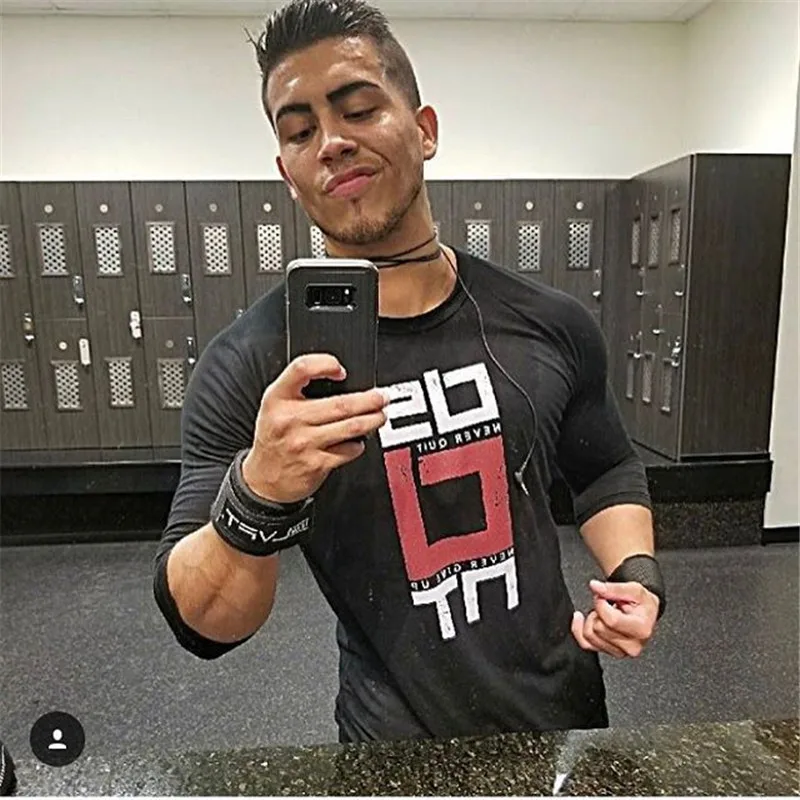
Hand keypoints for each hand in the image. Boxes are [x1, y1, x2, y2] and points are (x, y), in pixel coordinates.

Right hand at [242, 353, 389, 503]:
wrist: (263, 480)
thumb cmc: (275, 438)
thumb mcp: (275, 406)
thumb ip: (300, 388)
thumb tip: (340, 378)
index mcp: (277, 398)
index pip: (302, 369)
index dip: (325, 364)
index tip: (341, 370)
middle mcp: (290, 419)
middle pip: (340, 404)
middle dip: (369, 400)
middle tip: (382, 397)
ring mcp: (304, 443)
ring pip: (350, 427)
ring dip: (372, 420)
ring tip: (380, 415)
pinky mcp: (316, 464)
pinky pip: (348, 450)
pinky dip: (358, 445)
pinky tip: (357, 442)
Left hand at [571, 579, 659, 658]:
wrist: (645, 615)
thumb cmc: (642, 604)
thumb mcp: (635, 589)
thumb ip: (614, 588)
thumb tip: (595, 586)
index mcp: (641, 630)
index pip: (611, 620)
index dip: (601, 604)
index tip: (604, 597)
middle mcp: (632, 646)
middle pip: (598, 628)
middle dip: (598, 611)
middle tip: (608, 605)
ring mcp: (620, 652)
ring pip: (589, 635)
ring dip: (592, 619)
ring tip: (605, 613)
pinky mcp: (608, 652)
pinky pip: (584, 643)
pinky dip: (579, 629)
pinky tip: (582, 619)